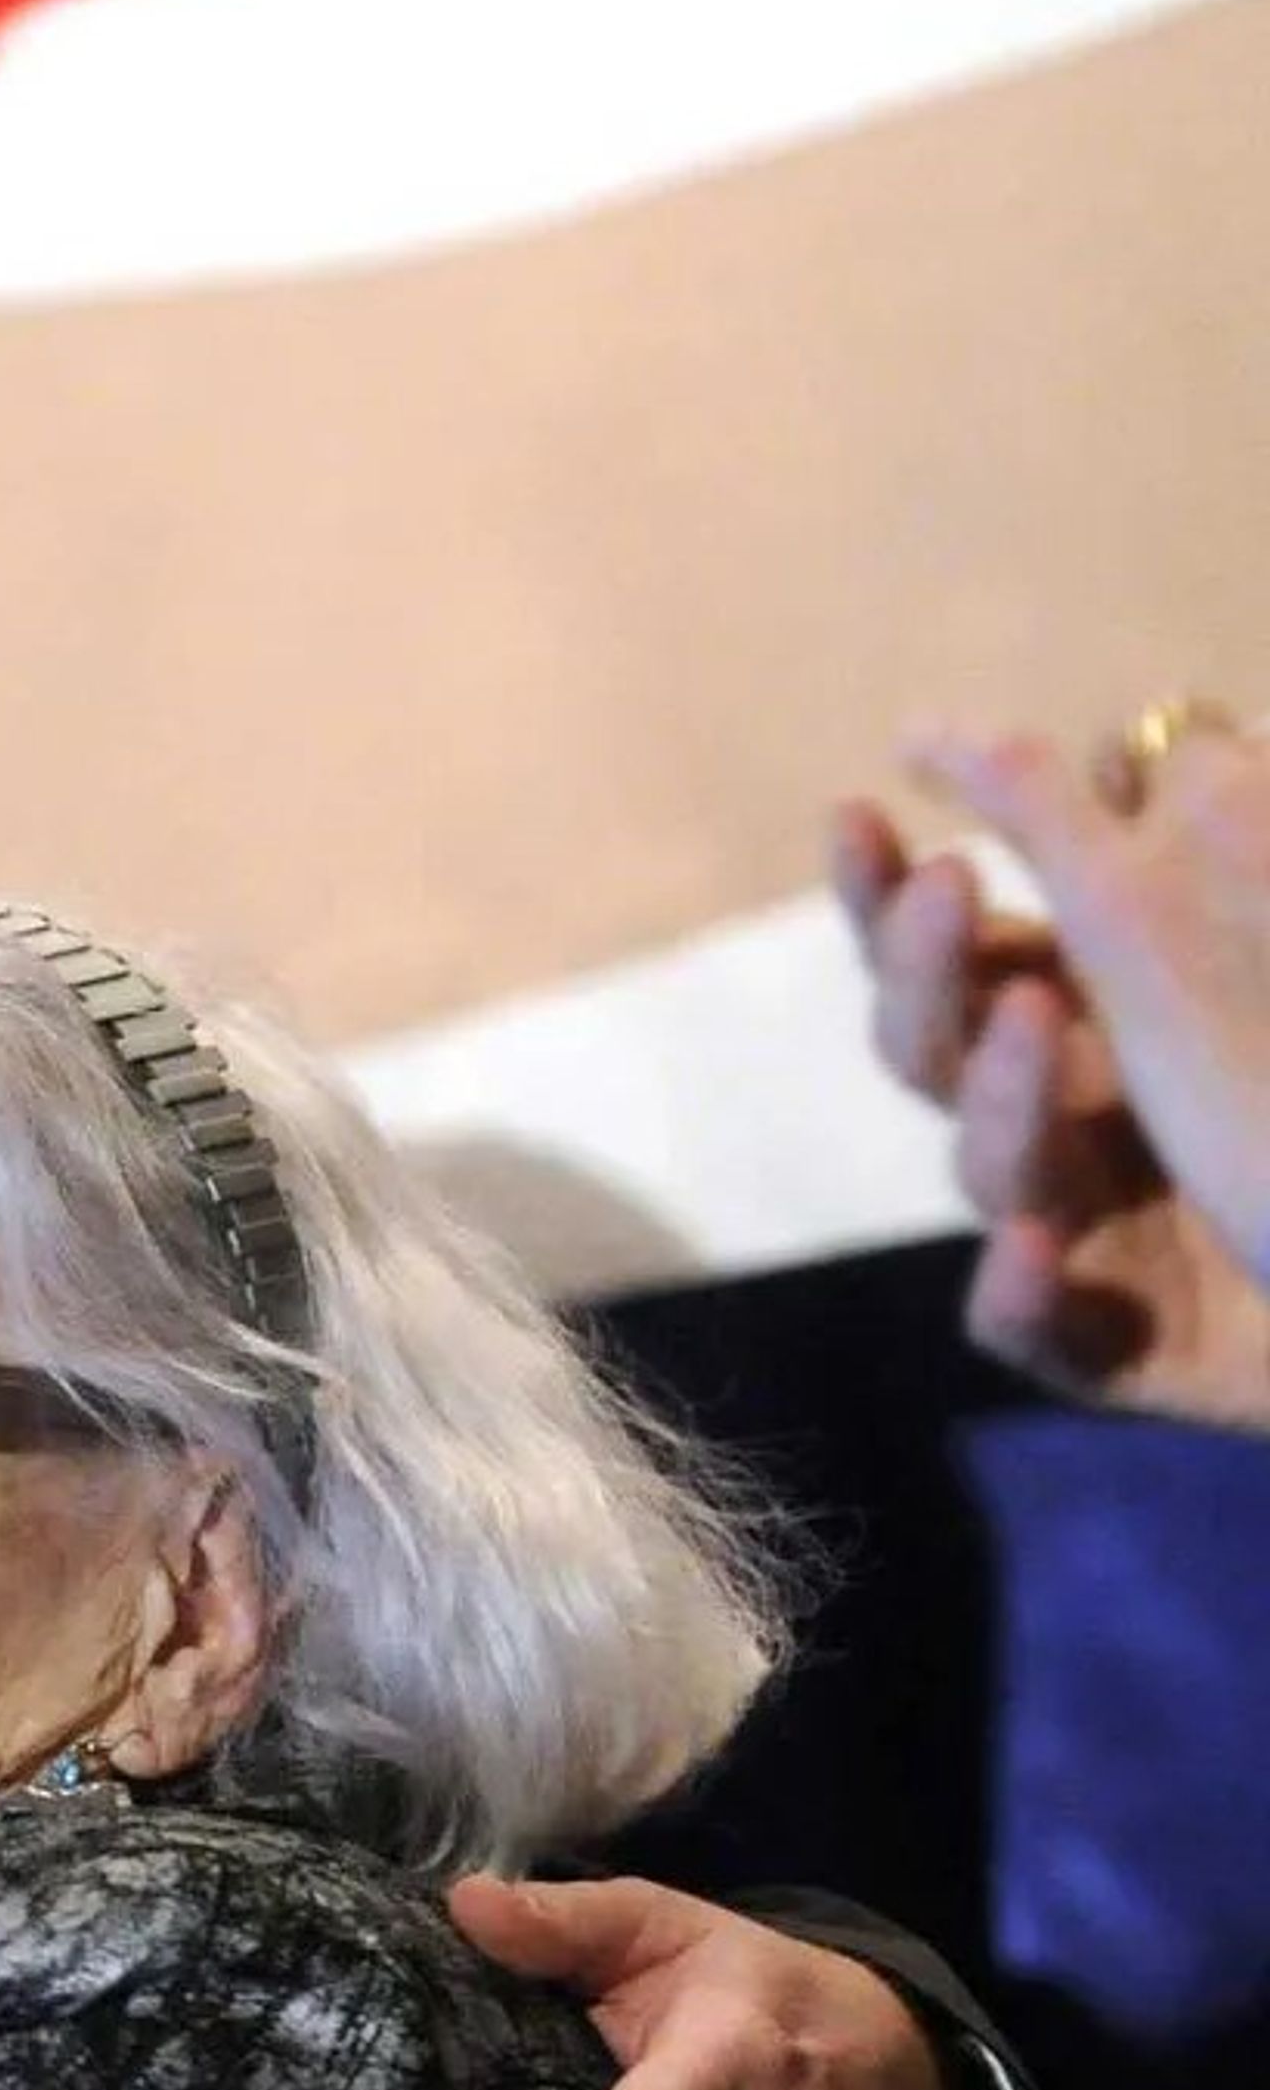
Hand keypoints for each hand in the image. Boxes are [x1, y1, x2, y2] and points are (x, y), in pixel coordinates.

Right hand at [838, 721, 1269, 1426]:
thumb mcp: (1258, 927)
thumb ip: (1197, 836)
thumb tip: (1134, 740)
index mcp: (1090, 1025)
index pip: (951, 953)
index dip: (886, 890)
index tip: (861, 807)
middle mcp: (1069, 1121)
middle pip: (935, 1047)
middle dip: (928, 966)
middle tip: (956, 882)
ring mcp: (1083, 1237)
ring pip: (985, 1173)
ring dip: (1002, 1096)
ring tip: (1041, 1020)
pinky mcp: (1113, 1349)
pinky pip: (1029, 1329)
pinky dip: (1015, 1290)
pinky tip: (1028, 1248)